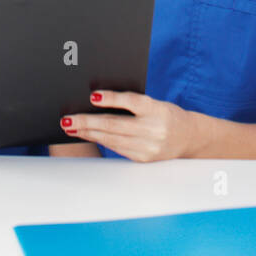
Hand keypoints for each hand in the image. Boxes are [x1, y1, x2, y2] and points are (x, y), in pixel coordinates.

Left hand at [58, 90, 196, 161]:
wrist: (188, 137)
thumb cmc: (165, 114)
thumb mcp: (153, 103)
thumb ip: (130, 102)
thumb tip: (96, 100)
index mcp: (156, 110)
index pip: (131, 102)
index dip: (111, 99)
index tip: (92, 96)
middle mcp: (153, 130)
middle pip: (114, 124)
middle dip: (87, 122)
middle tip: (67, 119)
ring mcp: (148, 147)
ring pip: (111, 139)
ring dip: (87, 133)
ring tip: (70, 127)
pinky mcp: (142, 158)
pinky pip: (116, 148)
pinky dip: (99, 140)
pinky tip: (86, 135)